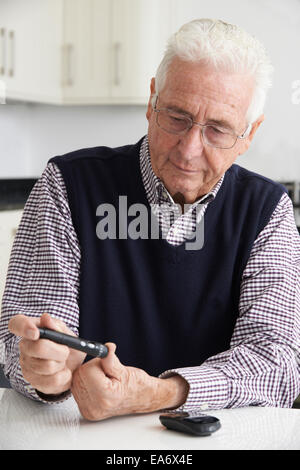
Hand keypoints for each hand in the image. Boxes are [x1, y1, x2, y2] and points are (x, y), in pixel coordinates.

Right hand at [8, 313, 85, 395]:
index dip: (23, 327)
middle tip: (65, 351)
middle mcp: (25, 347)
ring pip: (48, 366)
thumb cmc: (67, 346)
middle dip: (60, 350)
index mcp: (31, 329)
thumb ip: (56, 326)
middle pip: (39, 348)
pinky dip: (64, 376)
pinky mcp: (34, 381)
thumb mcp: (66, 332)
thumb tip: (46, 318)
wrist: (73, 366)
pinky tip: (62, 372)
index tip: (36, 333)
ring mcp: (27, 365)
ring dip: (62, 364)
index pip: (16, 324)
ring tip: (62, 361)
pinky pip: (53, 380)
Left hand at [71, 343, 188, 420]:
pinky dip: (85, 383)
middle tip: (107, 374)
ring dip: (87, 376)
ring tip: (104, 380)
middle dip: (91, 369)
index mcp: (104, 397)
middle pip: (78, 376)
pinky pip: (77, 389)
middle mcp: (94, 407)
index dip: (97, 363)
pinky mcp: (85, 411)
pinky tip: (98, 385)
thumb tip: (106, 348)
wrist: (142, 399)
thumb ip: (111, 360)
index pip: (86, 371)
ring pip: (75, 381)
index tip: (107, 366)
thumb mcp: (125, 370)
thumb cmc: (136, 385)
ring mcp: (89, 411)